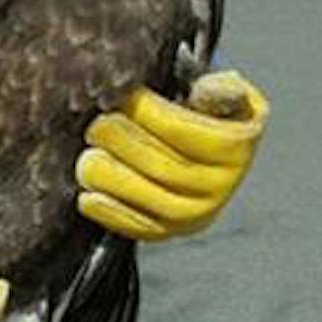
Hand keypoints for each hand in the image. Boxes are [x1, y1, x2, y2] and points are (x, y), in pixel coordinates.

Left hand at [76, 69, 268, 241]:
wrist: (216, 159)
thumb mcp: (227, 95)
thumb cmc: (211, 118)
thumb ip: (220, 89)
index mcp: (234, 148)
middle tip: (96, 126)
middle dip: (120, 143)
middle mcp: (219, 186)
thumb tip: (204, 91)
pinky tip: (88, 195)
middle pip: (159, 166)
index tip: (122, 97)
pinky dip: (109, 212)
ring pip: (146, 197)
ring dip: (110, 177)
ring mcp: (196, 214)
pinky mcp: (171, 231)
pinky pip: (138, 226)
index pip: (179, 129)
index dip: (144, 111)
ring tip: (89, 158)